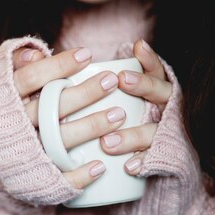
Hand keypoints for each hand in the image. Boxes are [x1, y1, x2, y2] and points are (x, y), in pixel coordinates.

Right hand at [12, 46, 125, 189]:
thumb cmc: (6, 112)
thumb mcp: (1, 86)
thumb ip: (16, 65)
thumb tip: (36, 52)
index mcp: (2, 99)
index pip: (29, 78)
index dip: (57, 66)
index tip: (87, 55)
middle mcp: (11, 126)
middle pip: (48, 108)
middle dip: (83, 94)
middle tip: (111, 81)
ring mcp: (22, 152)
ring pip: (57, 140)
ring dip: (90, 127)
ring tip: (119, 115)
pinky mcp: (32, 178)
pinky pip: (57, 178)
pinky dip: (78, 174)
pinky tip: (100, 167)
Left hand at [99, 39, 172, 175]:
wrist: (164, 164)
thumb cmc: (130, 125)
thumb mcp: (123, 103)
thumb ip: (98, 85)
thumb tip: (46, 58)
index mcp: (157, 93)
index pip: (156, 71)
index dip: (149, 59)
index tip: (136, 47)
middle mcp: (167, 110)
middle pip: (161, 93)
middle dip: (143, 85)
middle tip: (122, 79)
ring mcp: (169, 134)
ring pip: (154, 130)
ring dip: (132, 135)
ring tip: (107, 141)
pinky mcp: (167, 157)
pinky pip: (156, 159)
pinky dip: (142, 162)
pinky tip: (129, 166)